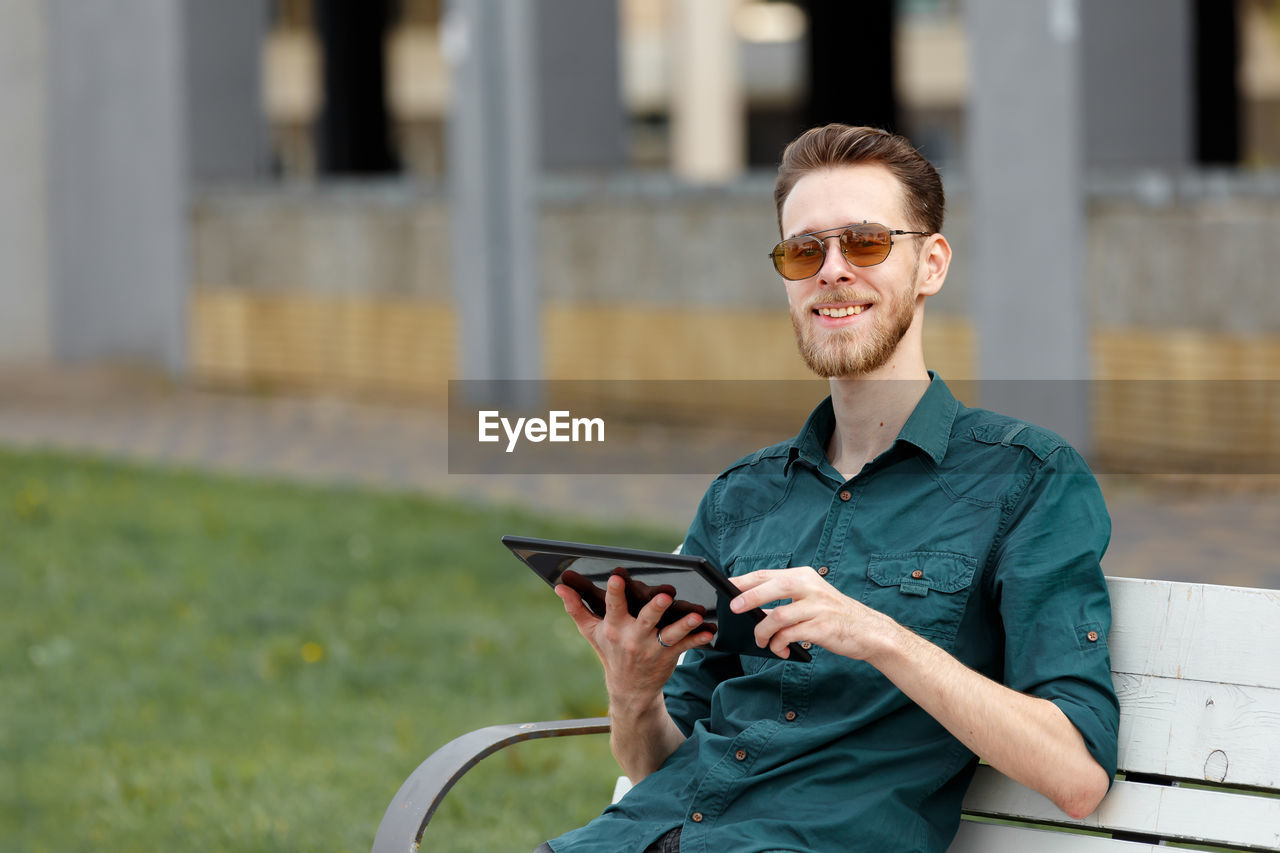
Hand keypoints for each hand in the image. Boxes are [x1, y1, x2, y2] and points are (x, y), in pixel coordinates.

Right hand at [556, 573, 713, 707]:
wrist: (629, 691)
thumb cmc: (610, 653)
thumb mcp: (591, 632)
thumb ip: (576, 608)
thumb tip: (559, 587)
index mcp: (614, 628)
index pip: (613, 607)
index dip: (614, 592)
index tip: (617, 577)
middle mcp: (633, 638)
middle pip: (646, 620)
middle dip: (655, 608)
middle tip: (665, 595)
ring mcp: (653, 648)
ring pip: (670, 634)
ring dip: (683, 625)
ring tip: (696, 615)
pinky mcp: (670, 655)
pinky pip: (686, 646)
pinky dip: (698, 638)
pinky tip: (710, 631)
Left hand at [729, 567, 900, 660]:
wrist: (870, 631)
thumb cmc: (835, 616)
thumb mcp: (811, 599)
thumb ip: (785, 601)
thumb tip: (752, 607)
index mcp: (805, 576)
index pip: (768, 574)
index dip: (745, 580)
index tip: (728, 588)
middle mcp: (811, 587)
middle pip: (773, 586)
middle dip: (749, 597)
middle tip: (734, 609)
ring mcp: (818, 607)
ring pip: (778, 616)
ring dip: (763, 632)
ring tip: (762, 642)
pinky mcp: (822, 627)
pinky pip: (790, 636)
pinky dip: (779, 644)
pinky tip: (780, 651)